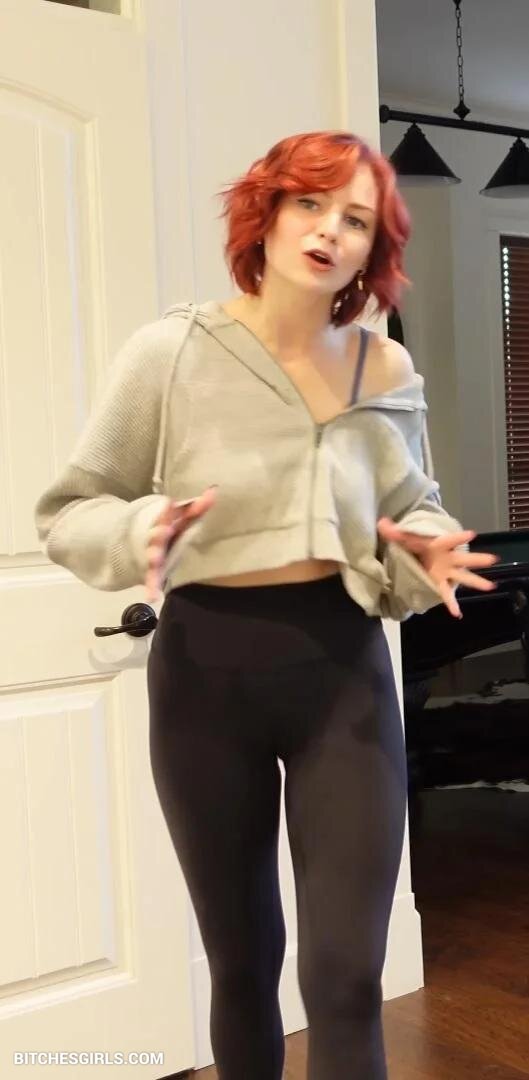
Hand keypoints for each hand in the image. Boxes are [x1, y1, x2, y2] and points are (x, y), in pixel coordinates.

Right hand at [145, 486, 217, 601]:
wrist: (143, 544)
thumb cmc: (173, 529)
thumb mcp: (184, 518)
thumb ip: (198, 507)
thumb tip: (214, 489)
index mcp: (165, 521)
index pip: (167, 513)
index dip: (170, 509)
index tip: (172, 502)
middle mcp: (157, 537)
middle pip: (157, 534)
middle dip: (159, 532)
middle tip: (164, 529)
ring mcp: (153, 555)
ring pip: (152, 555)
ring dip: (153, 557)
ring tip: (154, 559)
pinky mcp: (153, 571)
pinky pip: (152, 579)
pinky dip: (151, 587)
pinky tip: (152, 596)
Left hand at [377, 517, 499, 618]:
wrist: (415, 553)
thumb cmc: (412, 542)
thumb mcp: (402, 537)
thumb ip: (392, 532)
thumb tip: (381, 523)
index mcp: (438, 544)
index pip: (451, 539)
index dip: (460, 537)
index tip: (472, 534)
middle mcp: (446, 558)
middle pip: (464, 559)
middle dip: (477, 559)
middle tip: (492, 559)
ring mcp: (445, 572)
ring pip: (463, 577)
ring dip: (476, 582)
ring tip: (491, 586)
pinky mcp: (440, 583)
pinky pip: (447, 595)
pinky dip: (452, 604)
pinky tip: (457, 614)